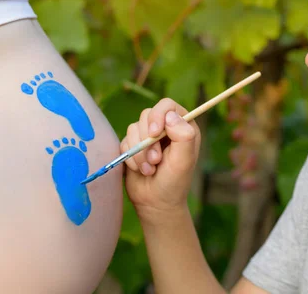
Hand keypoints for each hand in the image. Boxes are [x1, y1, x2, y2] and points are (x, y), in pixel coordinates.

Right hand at [122, 98, 200, 223]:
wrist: (156, 203)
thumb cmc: (174, 182)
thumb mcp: (184, 161)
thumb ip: (183, 136)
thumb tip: (170, 116)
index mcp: (183, 126)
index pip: (167, 105)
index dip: (158, 115)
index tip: (153, 134)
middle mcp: (165, 127)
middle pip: (147, 114)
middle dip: (147, 141)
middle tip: (155, 161)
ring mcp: (148, 135)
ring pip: (133, 128)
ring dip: (139, 152)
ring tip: (149, 169)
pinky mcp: (133, 145)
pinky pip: (124, 142)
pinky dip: (131, 158)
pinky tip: (140, 170)